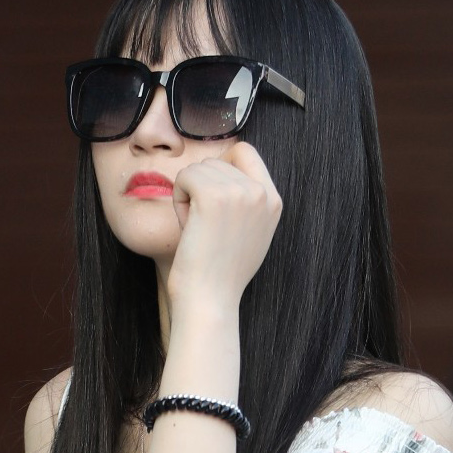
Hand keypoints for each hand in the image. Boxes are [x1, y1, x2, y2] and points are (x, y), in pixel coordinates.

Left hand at [166, 141, 281, 311]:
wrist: (210, 301)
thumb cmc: (221, 274)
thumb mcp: (251, 232)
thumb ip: (248, 201)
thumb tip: (230, 169)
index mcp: (273, 200)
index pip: (245, 151)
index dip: (221, 167)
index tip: (213, 199)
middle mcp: (260, 192)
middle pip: (217, 161)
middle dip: (203, 188)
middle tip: (205, 226)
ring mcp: (238, 192)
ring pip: (199, 168)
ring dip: (190, 195)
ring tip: (198, 229)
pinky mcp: (212, 196)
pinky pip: (184, 175)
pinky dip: (178, 198)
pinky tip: (187, 225)